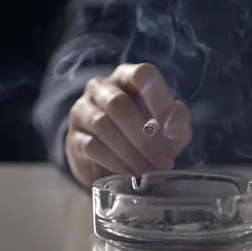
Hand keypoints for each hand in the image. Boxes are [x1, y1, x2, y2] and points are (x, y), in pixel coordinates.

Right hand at [65, 63, 192, 187]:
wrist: (108, 158)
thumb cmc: (143, 133)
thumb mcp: (167, 124)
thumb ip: (177, 120)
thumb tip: (172, 128)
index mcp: (127, 77)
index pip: (142, 75)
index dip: (159, 101)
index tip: (172, 132)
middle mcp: (100, 87)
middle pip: (119, 104)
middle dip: (145, 138)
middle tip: (164, 162)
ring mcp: (83, 110)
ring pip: (103, 126)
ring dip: (131, 153)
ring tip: (149, 172)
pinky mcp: (74, 137)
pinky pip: (93, 147)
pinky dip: (116, 163)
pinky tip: (130, 175)